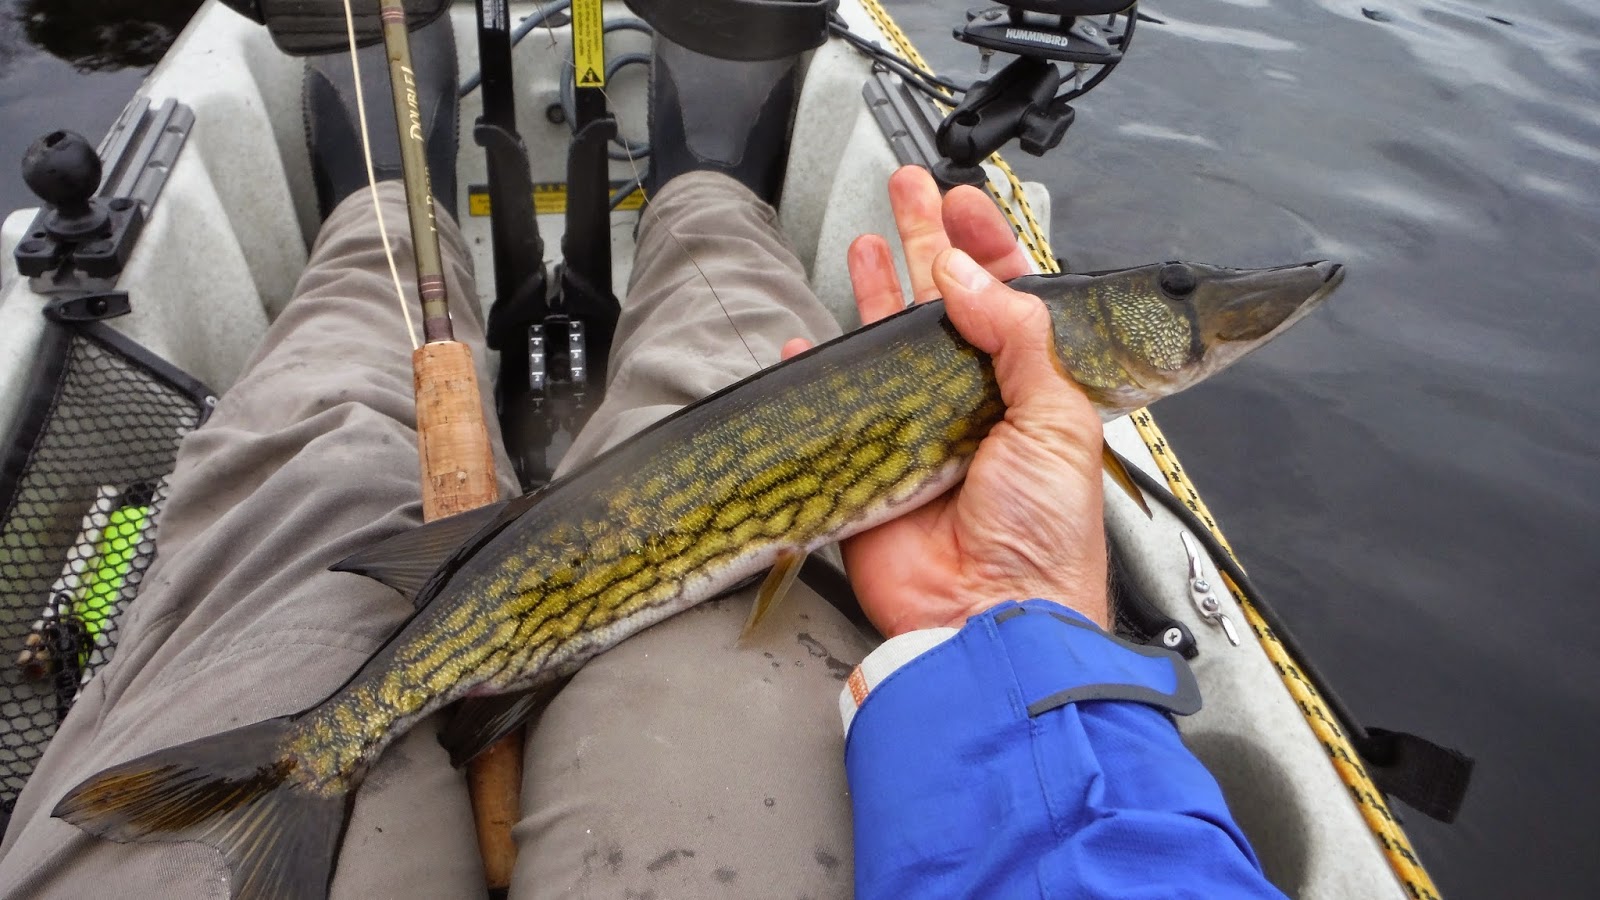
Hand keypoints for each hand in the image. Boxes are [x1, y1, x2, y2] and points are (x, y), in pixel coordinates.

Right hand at [784, 166, 1108, 634]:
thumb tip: (967, 275)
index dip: (986, 248)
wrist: (990, 618)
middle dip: (927, 244)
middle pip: (945, 308)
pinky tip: (811, 336)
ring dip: (878, 290)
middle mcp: (975, 406)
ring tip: (868, 238)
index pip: (1010, 301)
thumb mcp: (1055, 419)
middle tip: (909, 190)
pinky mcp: (872, 467)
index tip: (963, 204)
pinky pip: (839, 406)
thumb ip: (1015, 337)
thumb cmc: (1045, 536)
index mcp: (1034, 393)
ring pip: (890, 345)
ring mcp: (920, 434)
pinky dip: (820, 369)